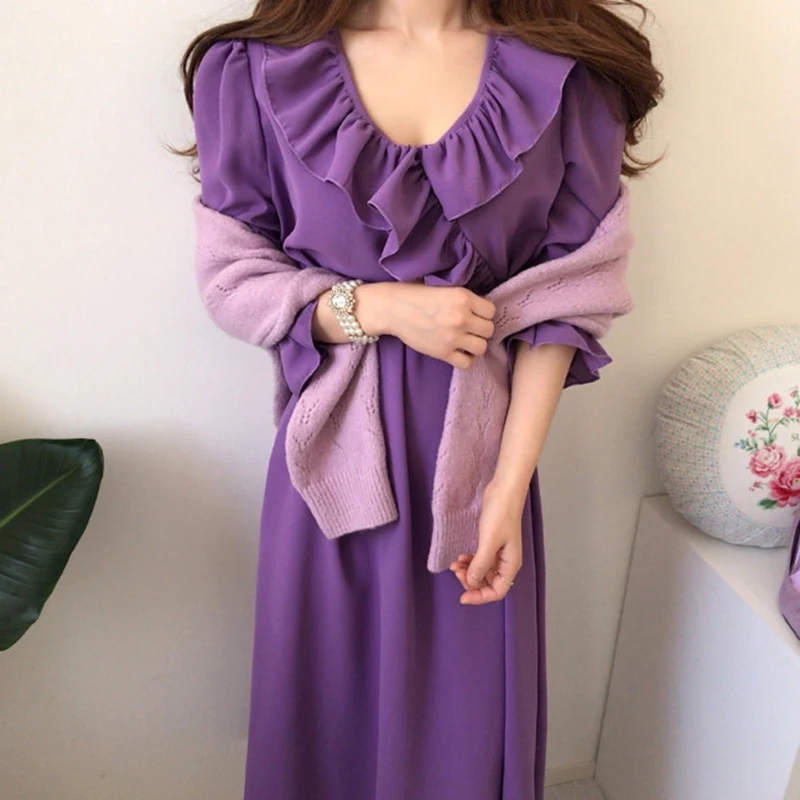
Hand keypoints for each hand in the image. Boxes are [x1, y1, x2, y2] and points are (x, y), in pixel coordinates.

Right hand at [375, 282, 496, 369]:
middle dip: (481, 329)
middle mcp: (461, 318)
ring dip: (476, 344)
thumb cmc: (416, 295)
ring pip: (482, 347)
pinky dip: (466, 359)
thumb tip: (480, 310)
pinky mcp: (443, 353)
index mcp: (463, 298)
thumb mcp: (445, 288)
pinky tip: (459, 351)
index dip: (483, 313)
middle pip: (489, 330)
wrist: (393, 309)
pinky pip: (467, 362)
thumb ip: (464, 299)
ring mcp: (453, 337)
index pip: (491, 311)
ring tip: (465, 340)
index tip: (474, 314)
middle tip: (470, 328)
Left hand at [449, 480, 523, 604]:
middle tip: (456, 572)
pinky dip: (470, 561)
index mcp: (511, 565)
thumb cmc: (501, 514)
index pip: (497, 591)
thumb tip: (472, 583)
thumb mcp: (488, 542)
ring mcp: (498, 552)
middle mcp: (506, 561)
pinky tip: (461, 557)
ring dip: (468, 571)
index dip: (480, 597)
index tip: (462, 597)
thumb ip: (480, 564)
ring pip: (482, 572)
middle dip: (471, 582)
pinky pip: (479, 560)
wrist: (503, 491)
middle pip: (488, 583)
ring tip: (455, 564)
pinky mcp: (491, 543)